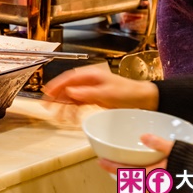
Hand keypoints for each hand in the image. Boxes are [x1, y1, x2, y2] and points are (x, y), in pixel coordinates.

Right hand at [43, 64, 158, 109]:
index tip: (47, 93)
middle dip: (56, 96)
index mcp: (91, 75)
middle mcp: (89, 81)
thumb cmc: (129, 93)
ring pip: (72, 96)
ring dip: (63, 104)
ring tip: (57, 115)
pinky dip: (73, 109)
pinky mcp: (95, 98)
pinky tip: (70, 117)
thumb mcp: (107, 93)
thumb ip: (87, 93)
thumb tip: (68, 92)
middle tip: (46, 105)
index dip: (56, 85)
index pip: (68, 78)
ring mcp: (92, 90)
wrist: (145, 100)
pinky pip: (79, 103)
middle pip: (67, 87)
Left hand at [97, 134, 173, 192]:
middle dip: (124, 182)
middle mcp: (158, 189)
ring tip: (134, 178)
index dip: (111, 168)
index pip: (126, 173)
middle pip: (134, 189)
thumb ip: (159, 143)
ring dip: (139, 186)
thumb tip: (145, 136)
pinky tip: (157, 181)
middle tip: (116, 173)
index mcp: (154, 177)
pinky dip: (155, 188)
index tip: (101, 162)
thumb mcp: (176, 149)